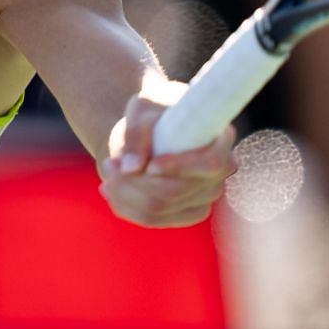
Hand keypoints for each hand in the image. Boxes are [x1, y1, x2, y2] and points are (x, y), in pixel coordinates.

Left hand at [99, 94, 237, 227]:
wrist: (149, 129)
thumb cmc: (151, 111)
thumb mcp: (141, 109)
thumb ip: (137, 133)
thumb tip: (131, 168)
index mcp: (221, 138)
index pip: (210, 164)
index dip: (180, 168)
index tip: (150, 165)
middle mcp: (220, 171)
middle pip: (177, 191)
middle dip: (136, 182)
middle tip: (110, 162)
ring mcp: (206, 195)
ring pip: (160, 209)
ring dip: (125, 194)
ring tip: (108, 171)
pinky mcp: (187, 212)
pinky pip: (153, 220)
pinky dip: (126, 207)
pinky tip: (110, 190)